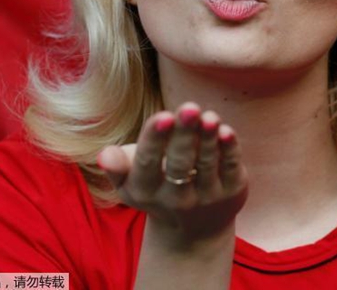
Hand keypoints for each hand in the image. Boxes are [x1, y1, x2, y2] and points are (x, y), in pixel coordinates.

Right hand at [97, 103, 247, 246]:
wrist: (194, 229)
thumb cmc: (156, 186)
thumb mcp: (130, 181)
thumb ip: (117, 166)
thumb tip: (104, 155)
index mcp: (145, 190)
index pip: (148, 162)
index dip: (156, 139)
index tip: (164, 116)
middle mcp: (176, 198)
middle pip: (180, 163)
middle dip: (185, 134)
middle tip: (190, 108)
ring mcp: (207, 196)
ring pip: (207, 163)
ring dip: (208, 138)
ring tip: (209, 116)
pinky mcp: (232, 191)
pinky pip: (230, 167)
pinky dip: (229, 149)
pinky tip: (226, 131)